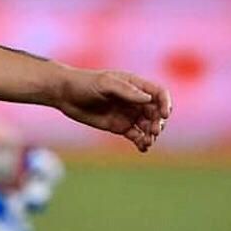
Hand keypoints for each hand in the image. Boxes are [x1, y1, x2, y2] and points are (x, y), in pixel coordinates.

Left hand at [56, 69, 171, 151]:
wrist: (65, 94)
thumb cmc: (84, 83)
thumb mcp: (104, 83)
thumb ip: (126, 90)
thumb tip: (148, 99)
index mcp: (134, 85)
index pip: (158, 94)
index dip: (165, 103)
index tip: (164, 115)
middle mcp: (134, 100)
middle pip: (157, 113)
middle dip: (159, 122)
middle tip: (153, 131)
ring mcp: (128, 114)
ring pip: (149, 126)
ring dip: (152, 135)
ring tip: (147, 141)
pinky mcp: (120, 127)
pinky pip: (138, 136)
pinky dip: (143, 142)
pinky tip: (142, 147)